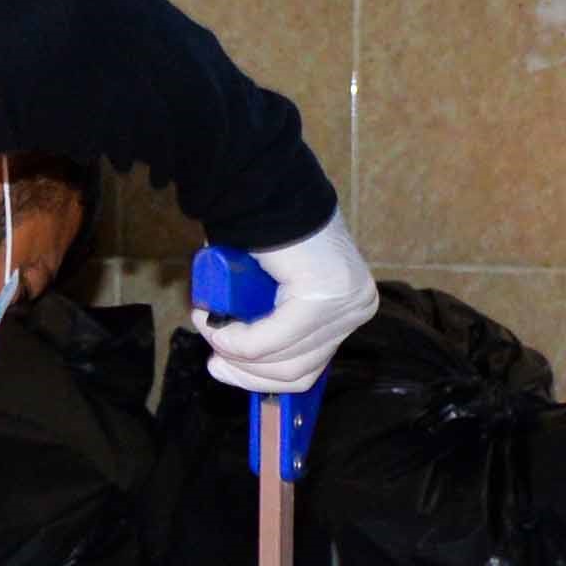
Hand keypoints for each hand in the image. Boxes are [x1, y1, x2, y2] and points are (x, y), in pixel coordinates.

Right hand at [198, 212, 375, 396]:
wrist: (264, 186)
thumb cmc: (262, 233)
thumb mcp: (275, 293)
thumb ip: (274, 327)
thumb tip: (238, 365)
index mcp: (352, 306)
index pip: (312, 366)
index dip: (263, 379)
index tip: (223, 368)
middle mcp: (358, 306)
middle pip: (301, 369)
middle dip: (247, 372)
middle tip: (212, 361)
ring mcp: (346, 303)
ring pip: (284, 359)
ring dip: (235, 350)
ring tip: (206, 325)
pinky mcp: (323, 297)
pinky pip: (272, 339)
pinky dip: (237, 339)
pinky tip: (214, 324)